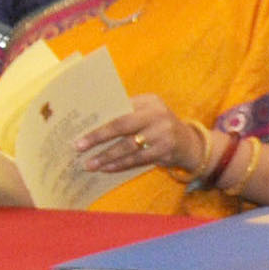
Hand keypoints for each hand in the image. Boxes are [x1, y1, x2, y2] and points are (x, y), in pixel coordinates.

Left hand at [75, 94, 198, 172]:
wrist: (189, 143)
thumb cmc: (158, 127)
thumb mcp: (147, 114)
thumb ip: (126, 115)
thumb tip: (90, 125)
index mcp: (149, 101)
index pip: (119, 108)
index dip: (99, 119)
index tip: (79, 128)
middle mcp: (158, 114)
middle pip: (122, 125)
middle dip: (98, 136)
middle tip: (79, 146)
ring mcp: (163, 133)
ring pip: (128, 145)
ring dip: (106, 156)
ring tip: (89, 164)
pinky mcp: (165, 150)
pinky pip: (137, 159)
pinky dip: (120, 164)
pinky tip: (107, 168)